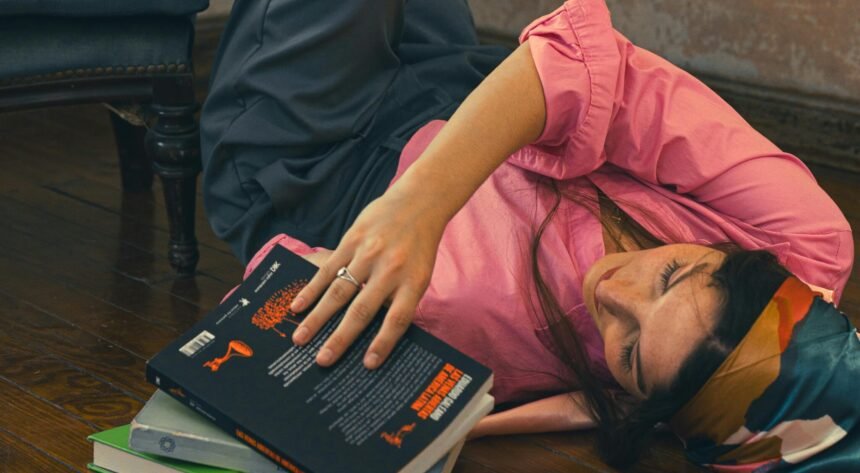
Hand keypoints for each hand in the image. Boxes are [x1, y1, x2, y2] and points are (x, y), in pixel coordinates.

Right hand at [288, 186, 447, 369]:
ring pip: (339, 292)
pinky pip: (328, 269)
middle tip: (322, 361)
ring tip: (300, 338)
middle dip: (340, 338)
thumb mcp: (420, 274)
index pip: (397, 320)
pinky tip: (298, 306)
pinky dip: (312, 289)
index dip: (383, 343)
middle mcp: (391, 270)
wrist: (418, 202)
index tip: (367, 365)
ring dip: (317, 318)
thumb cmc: (419, 246)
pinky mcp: (352, 239)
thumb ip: (399, 300)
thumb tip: (375, 335)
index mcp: (413, 283)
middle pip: (362, 311)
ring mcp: (369, 254)